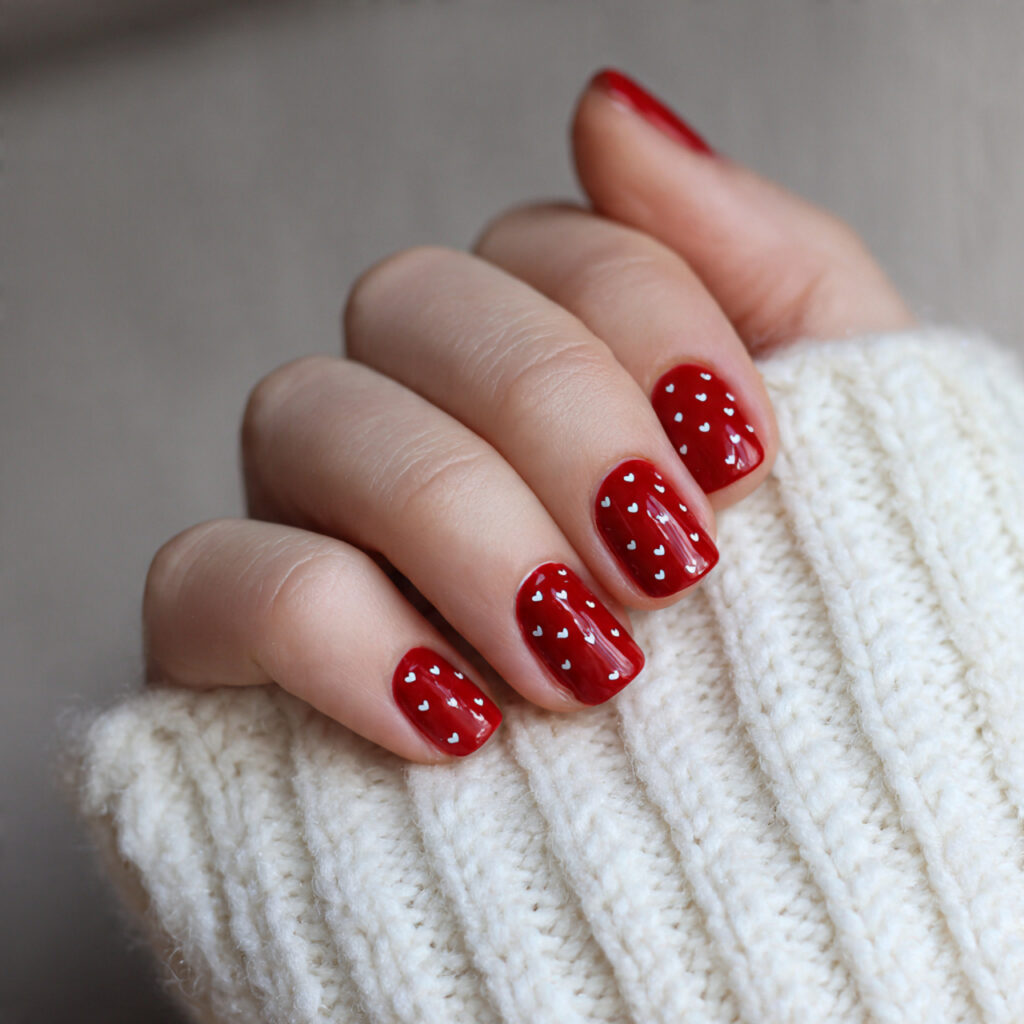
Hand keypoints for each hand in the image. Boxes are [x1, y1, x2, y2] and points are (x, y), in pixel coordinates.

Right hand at [142, 68, 912, 761]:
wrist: (763, 884)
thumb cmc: (810, 661)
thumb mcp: (838, 448)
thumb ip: (754, 262)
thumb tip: (611, 111)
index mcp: (556, 369)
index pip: (550, 240)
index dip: (642, 318)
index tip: (735, 455)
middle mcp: (424, 424)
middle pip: (409, 300)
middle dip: (549, 415)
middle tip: (660, 563)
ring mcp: (322, 531)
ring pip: (301, 413)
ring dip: (454, 520)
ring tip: (579, 657)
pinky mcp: (241, 660)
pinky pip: (205, 581)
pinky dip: (324, 628)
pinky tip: (446, 715)